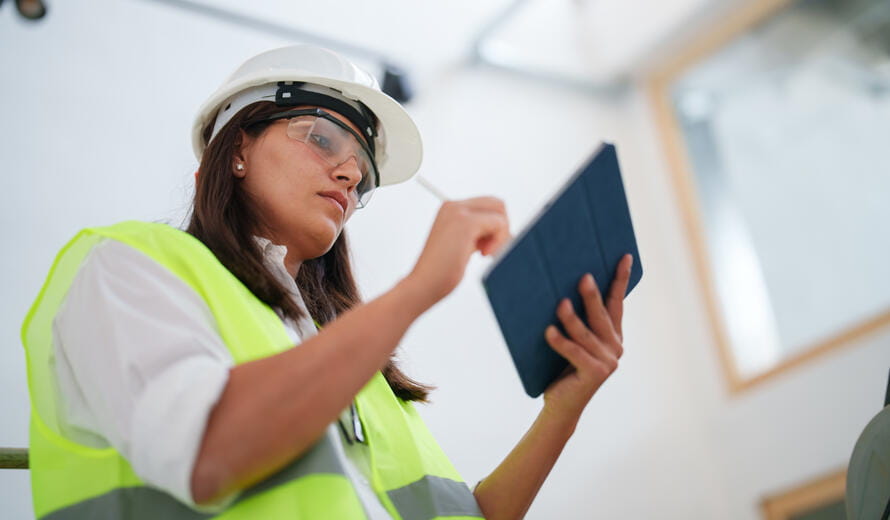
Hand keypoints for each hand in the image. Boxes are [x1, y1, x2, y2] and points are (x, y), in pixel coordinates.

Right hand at [406, 197, 509, 307]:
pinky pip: (499, 223)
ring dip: (501, 235)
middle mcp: (453, 206)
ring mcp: (459, 212)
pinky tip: (484, 255)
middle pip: (496, 204)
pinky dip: (499, 240)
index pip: (487, 205)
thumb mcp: (462, 244)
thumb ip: (478, 233)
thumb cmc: (441, 271)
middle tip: (490, 250)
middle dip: (502, 228)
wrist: (424, 284)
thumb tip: (508, 232)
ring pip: (499, 212)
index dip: (494, 227)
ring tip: (486, 253)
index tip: (485, 248)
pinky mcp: (466, 222)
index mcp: (450, 209)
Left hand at [542, 254, 632, 420]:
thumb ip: (574, 319)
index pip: (617, 302)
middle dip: (593, 295)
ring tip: (560, 303)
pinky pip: (574, 352)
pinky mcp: (594, 374)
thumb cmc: (561, 367)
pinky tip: (548, 332)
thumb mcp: (571, 340)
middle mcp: (614, 347)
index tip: (624, 257)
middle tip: (583, 276)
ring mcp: (607, 362)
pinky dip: (560, 342)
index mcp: (612, 335)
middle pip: (602, 315)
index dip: (620, 279)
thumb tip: (558, 287)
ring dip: (572, 318)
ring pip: (586, 334)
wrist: (561, 405)